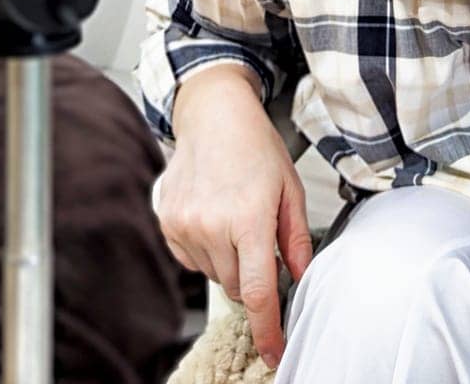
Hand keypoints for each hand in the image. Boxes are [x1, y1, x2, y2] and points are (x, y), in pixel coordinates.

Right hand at [156, 65, 314, 368]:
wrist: (213, 116)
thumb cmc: (255, 147)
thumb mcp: (290, 189)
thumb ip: (296, 240)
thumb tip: (302, 279)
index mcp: (248, 219)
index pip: (257, 292)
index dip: (268, 329)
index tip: (275, 352)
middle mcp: (212, 225)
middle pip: (235, 287)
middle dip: (252, 276)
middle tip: (259, 238)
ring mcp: (184, 225)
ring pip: (213, 274)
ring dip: (229, 260)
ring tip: (235, 217)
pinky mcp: (167, 222)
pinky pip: (191, 259)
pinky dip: (207, 249)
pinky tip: (214, 216)